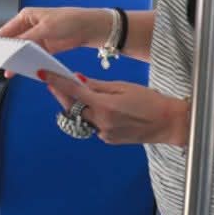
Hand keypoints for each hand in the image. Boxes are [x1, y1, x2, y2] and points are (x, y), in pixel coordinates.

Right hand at [0, 7, 107, 72]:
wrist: (93, 28)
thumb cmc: (70, 21)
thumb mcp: (46, 28)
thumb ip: (27, 38)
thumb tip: (12, 46)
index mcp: (27, 16)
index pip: (8, 29)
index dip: (0, 41)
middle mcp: (31, 25)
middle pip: (15, 40)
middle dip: (8, 52)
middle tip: (1, 65)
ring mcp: (39, 37)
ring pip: (24, 49)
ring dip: (19, 58)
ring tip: (11, 72)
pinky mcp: (48, 47)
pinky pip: (35, 55)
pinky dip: (31, 61)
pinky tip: (25, 69)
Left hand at [41, 71, 189, 146]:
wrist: (169, 123)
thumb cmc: (151, 101)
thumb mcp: (123, 87)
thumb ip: (97, 86)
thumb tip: (77, 80)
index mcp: (105, 107)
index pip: (74, 92)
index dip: (57, 82)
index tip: (43, 75)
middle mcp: (102, 123)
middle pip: (73, 107)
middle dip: (63, 94)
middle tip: (55, 81)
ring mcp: (105, 134)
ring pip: (82, 117)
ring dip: (77, 105)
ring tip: (78, 91)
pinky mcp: (109, 139)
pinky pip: (93, 125)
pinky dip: (91, 114)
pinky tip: (97, 106)